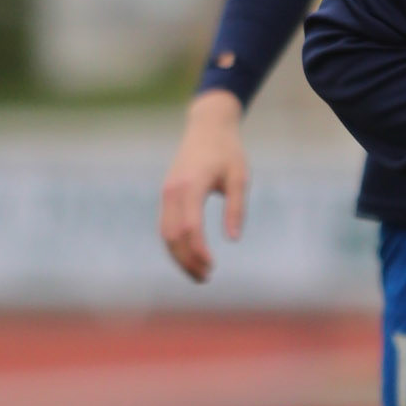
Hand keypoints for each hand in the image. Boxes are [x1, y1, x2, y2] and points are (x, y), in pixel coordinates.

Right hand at [159, 90, 248, 281]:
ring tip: (200, 274)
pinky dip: (175, 246)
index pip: (190, 227)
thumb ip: (237, 208)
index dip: (199, 251)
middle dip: (187, 260)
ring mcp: (166, 194)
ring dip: (179, 257)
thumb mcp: (240, 177)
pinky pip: (165, 226)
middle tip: (206, 278)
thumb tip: (234, 239)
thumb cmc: (228, 151)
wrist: (207, 127)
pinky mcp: (167, 196)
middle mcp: (172, 191)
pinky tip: (191, 258)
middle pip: (172, 236)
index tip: (212, 267)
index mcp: (190, 185)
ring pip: (165, 234)